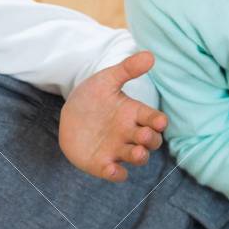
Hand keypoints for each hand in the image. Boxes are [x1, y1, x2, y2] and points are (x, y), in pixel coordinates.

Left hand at [59, 50, 168, 181]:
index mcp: (135, 114)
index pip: (154, 119)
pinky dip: (117, 173)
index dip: (158, 122)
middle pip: (150, 141)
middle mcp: (130, 133)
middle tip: (144, 134)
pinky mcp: (103, 163)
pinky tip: (112, 168)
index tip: (159, 121)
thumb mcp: (107, 80)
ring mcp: (118, 149)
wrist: (69, 114)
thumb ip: (127, 69)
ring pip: (137, 157)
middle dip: (150, 140)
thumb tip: (150, 56)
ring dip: (140, 156)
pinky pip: (116, 172)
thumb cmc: (93, 96)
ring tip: (137, 152)